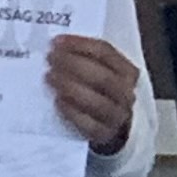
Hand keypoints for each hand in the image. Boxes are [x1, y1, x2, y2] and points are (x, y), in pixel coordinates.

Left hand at [47, 33, 140, 152]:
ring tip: (49, 77)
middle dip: (74, 65)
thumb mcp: (97, 70)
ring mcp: (117, 116)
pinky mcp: (104, 134)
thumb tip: (55, 45)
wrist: (109, 125)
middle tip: (50, 59)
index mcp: (127, 71)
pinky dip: (72, 112)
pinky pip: (90, 124)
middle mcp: (126, 93)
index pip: (106, 52)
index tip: (56, 42)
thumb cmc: (98, 90)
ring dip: (71, 87)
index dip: (80, 45)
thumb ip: (83, 57)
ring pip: (98, 102)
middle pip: (103, 77)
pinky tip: (57, 101)